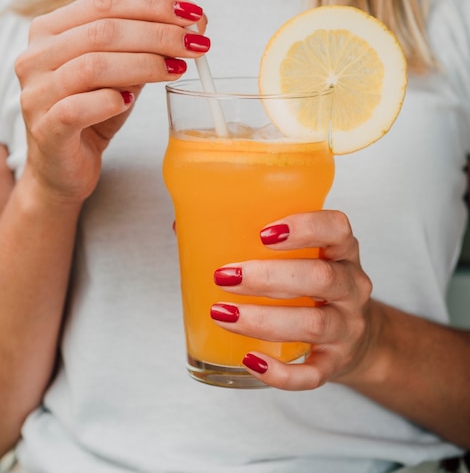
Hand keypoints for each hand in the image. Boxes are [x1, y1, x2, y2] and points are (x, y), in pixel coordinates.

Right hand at [15, 0, 208, 202]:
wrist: (63, 166)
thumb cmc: (92, 113)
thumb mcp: (120, 72)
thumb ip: (146, 47)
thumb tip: (192, 25)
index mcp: (52, 30)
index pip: (106, 2)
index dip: (153, 5)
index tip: (192, 14)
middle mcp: (37, 56)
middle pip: (103, 31)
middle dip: (158, 35)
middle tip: (195, 44)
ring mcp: (37, 93)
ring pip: (93, 66)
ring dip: (144, 65)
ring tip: (178, 69)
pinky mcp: (46, 130)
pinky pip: (78, 108)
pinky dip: (110, 102)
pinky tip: (130, 102)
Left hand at [212, 210, 376, 389]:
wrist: (356, 337)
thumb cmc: (311, 284)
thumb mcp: (301, 254)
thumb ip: (254, 236)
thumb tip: (183, 226)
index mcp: (341, 250)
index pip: (337, 228)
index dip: (305, 227)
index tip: (264, 232)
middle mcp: (351, 286)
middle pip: (321, 278)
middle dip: (269, 277)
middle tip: (225, 277)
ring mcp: (347, 327)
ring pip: (314, 324)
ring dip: (263, 320)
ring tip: (222, 314)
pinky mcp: (336, 363)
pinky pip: (313, 373)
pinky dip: (281, 372)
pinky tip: (250, 360)